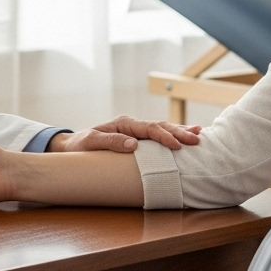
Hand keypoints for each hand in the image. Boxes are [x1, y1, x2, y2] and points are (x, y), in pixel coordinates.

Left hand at [47, 115, 201, 151]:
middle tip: (196, 139)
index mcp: (124, 123)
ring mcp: (135, 131)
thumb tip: (133, 145)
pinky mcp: (137, 139)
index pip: (150, 128)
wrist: (72, 147)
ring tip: (198, 134)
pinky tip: (185, 135)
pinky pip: (157, 137)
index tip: (178, 146)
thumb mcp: (91, 143)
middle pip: (160, 126)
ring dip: (179, 132)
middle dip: (179, 132)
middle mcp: (132, 125)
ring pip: (162, 129)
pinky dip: (171, 136)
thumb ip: (111, 142)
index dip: (165, 136)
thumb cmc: (80, 147)